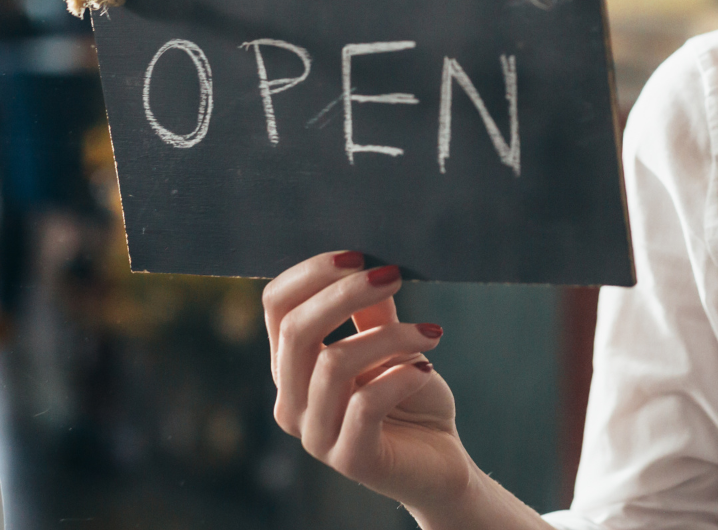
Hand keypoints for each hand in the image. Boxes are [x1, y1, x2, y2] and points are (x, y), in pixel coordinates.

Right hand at [264, 251, 472, 512]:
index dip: (311, 273)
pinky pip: (366, 404)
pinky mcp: (350, 459)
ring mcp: (315, 435)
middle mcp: (292, 401)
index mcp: (292, 366)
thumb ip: (372, 310)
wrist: (440, 462)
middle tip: (394, 276)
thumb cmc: (410, 396)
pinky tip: (426, 370)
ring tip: (430, 333)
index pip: (276, 306)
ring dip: (389, 337)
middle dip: (346, 293)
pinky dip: (400, 377)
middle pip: (296, 331)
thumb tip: (367, 260)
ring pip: (334, 364)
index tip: (359, 256)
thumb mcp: (391, 343)